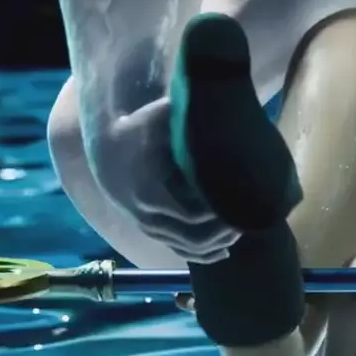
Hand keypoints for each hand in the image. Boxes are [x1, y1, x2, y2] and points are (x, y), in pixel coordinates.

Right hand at [87, 97, 239, 262]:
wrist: (106, 149)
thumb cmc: (137, 129)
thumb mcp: (154, 117)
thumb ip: (176, 113)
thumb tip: (207, 101)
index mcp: (149, 193)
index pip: (191, 216)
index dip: (218, 214)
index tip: (240, 204)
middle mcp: (146, 216)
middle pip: (193, 237)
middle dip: (223, 232)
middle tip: (249, 220)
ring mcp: (148, 226)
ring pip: (186, 248)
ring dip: (216, 244)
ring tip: (240, 231)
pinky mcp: (151, 230)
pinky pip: (178, 250)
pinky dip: (202, 254)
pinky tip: (224, 251)